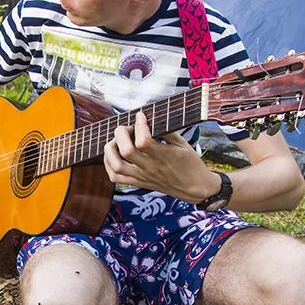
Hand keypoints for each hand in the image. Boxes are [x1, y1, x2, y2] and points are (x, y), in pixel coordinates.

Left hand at [103, 110, 218, 201]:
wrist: (195, 188)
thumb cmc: (191, 164)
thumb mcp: (184, 144)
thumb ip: (167, 131)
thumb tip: (151, 118)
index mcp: (164, 156)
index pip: (143, 140)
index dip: (139, 124)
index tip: (141, 116)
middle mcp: (150, 167)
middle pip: (126, 150)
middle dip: (121, 133)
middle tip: (129, 128)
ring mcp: (142, 176)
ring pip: (117, 165)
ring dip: (111, 149)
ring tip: (116, 141)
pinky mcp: (138, 183)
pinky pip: (116, 177)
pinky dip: (109, 164)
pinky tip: (112, 155)